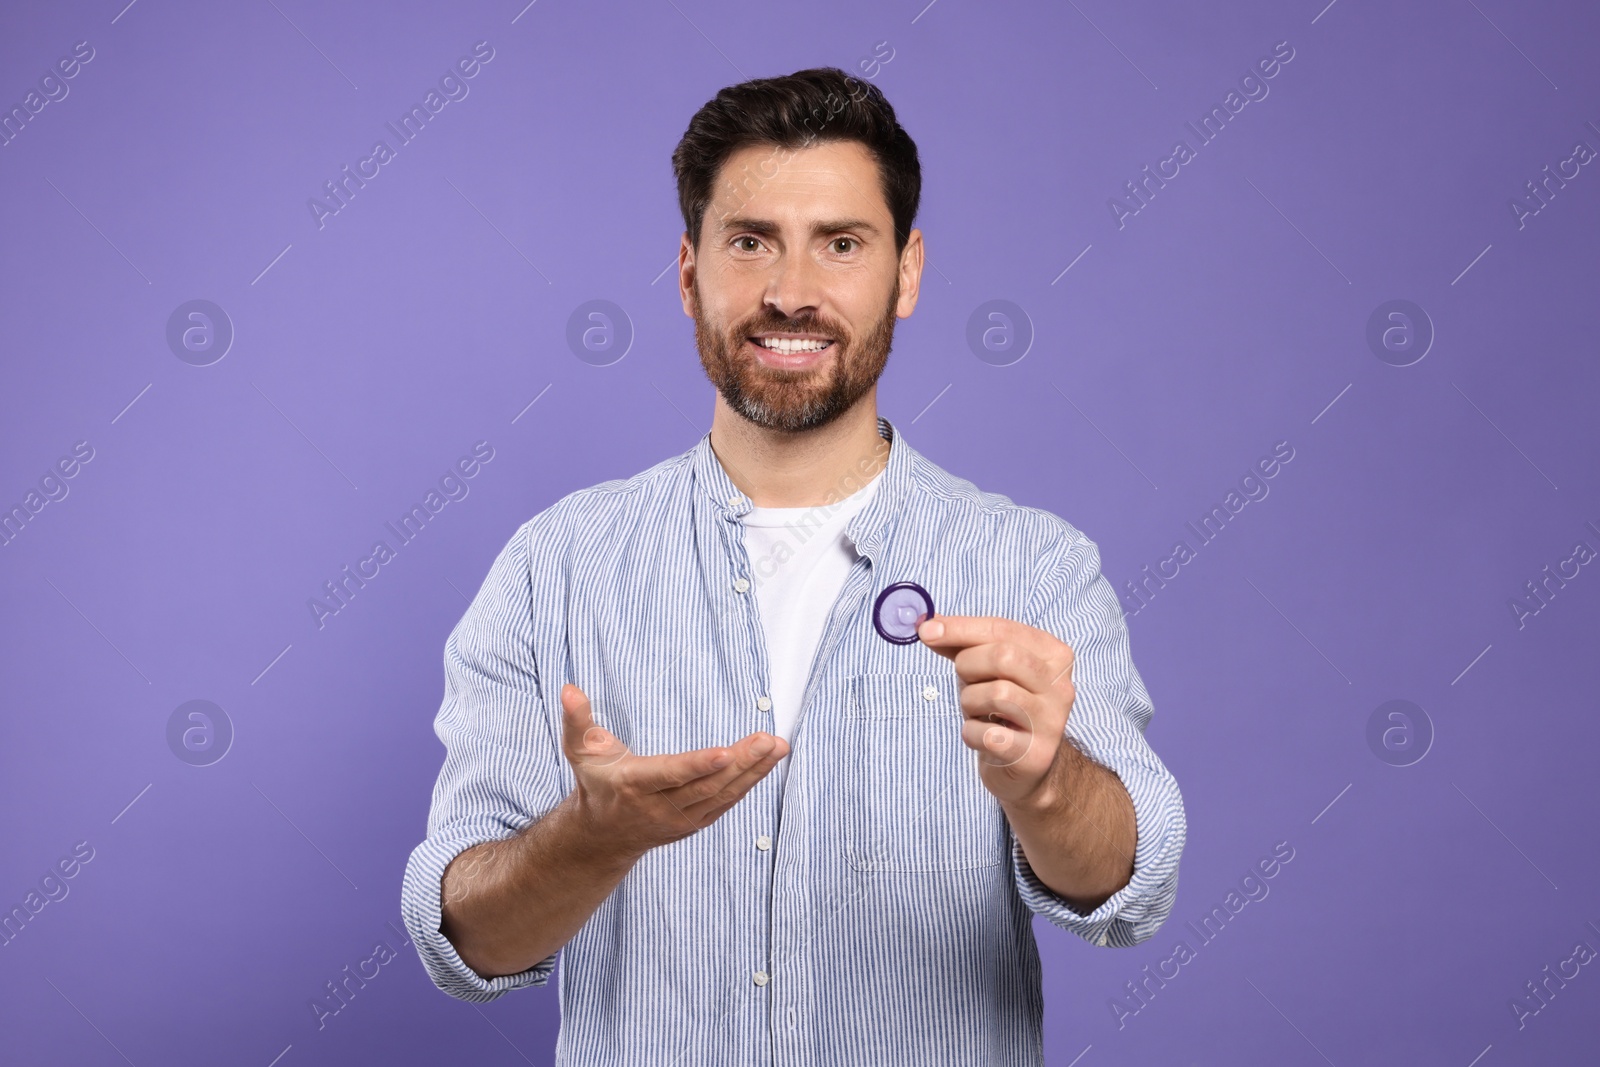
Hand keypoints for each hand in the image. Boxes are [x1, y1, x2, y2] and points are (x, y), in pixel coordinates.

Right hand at [559, 683, 789, 859]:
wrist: (603, 835)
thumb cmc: (595, 782)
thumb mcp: (579, 750)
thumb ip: (576, 719)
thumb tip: (569, 688)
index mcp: (633, 785)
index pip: (671, 774)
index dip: (699, 765)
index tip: (726, 753)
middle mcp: (660, 806)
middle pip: (706, 785)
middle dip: (742, 763)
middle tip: (770, 740)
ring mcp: (680, 818)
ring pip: (722, 796)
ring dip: (754, 772)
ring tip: (778, 746)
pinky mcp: (695, 822)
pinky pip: (726, 803)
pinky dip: (749, 783)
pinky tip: (768, 762)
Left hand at [915, 615, 1076, 807]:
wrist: (1024, 764)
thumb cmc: (1002, 708)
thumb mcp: (985, 669)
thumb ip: (961, 644)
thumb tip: (928, 624)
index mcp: (1053, 654)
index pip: (1004, 629)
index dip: (961, 628)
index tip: (927, 630)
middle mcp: (1060, 685)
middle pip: (1004, 656)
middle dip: (969, 666)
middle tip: (966, 682)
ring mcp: (1052, 721)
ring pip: (997, 694)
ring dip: (970, 702)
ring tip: (977, 712)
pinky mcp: (1036, 754)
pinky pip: (989, 736)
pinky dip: (971, 734)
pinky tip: (981, 736)